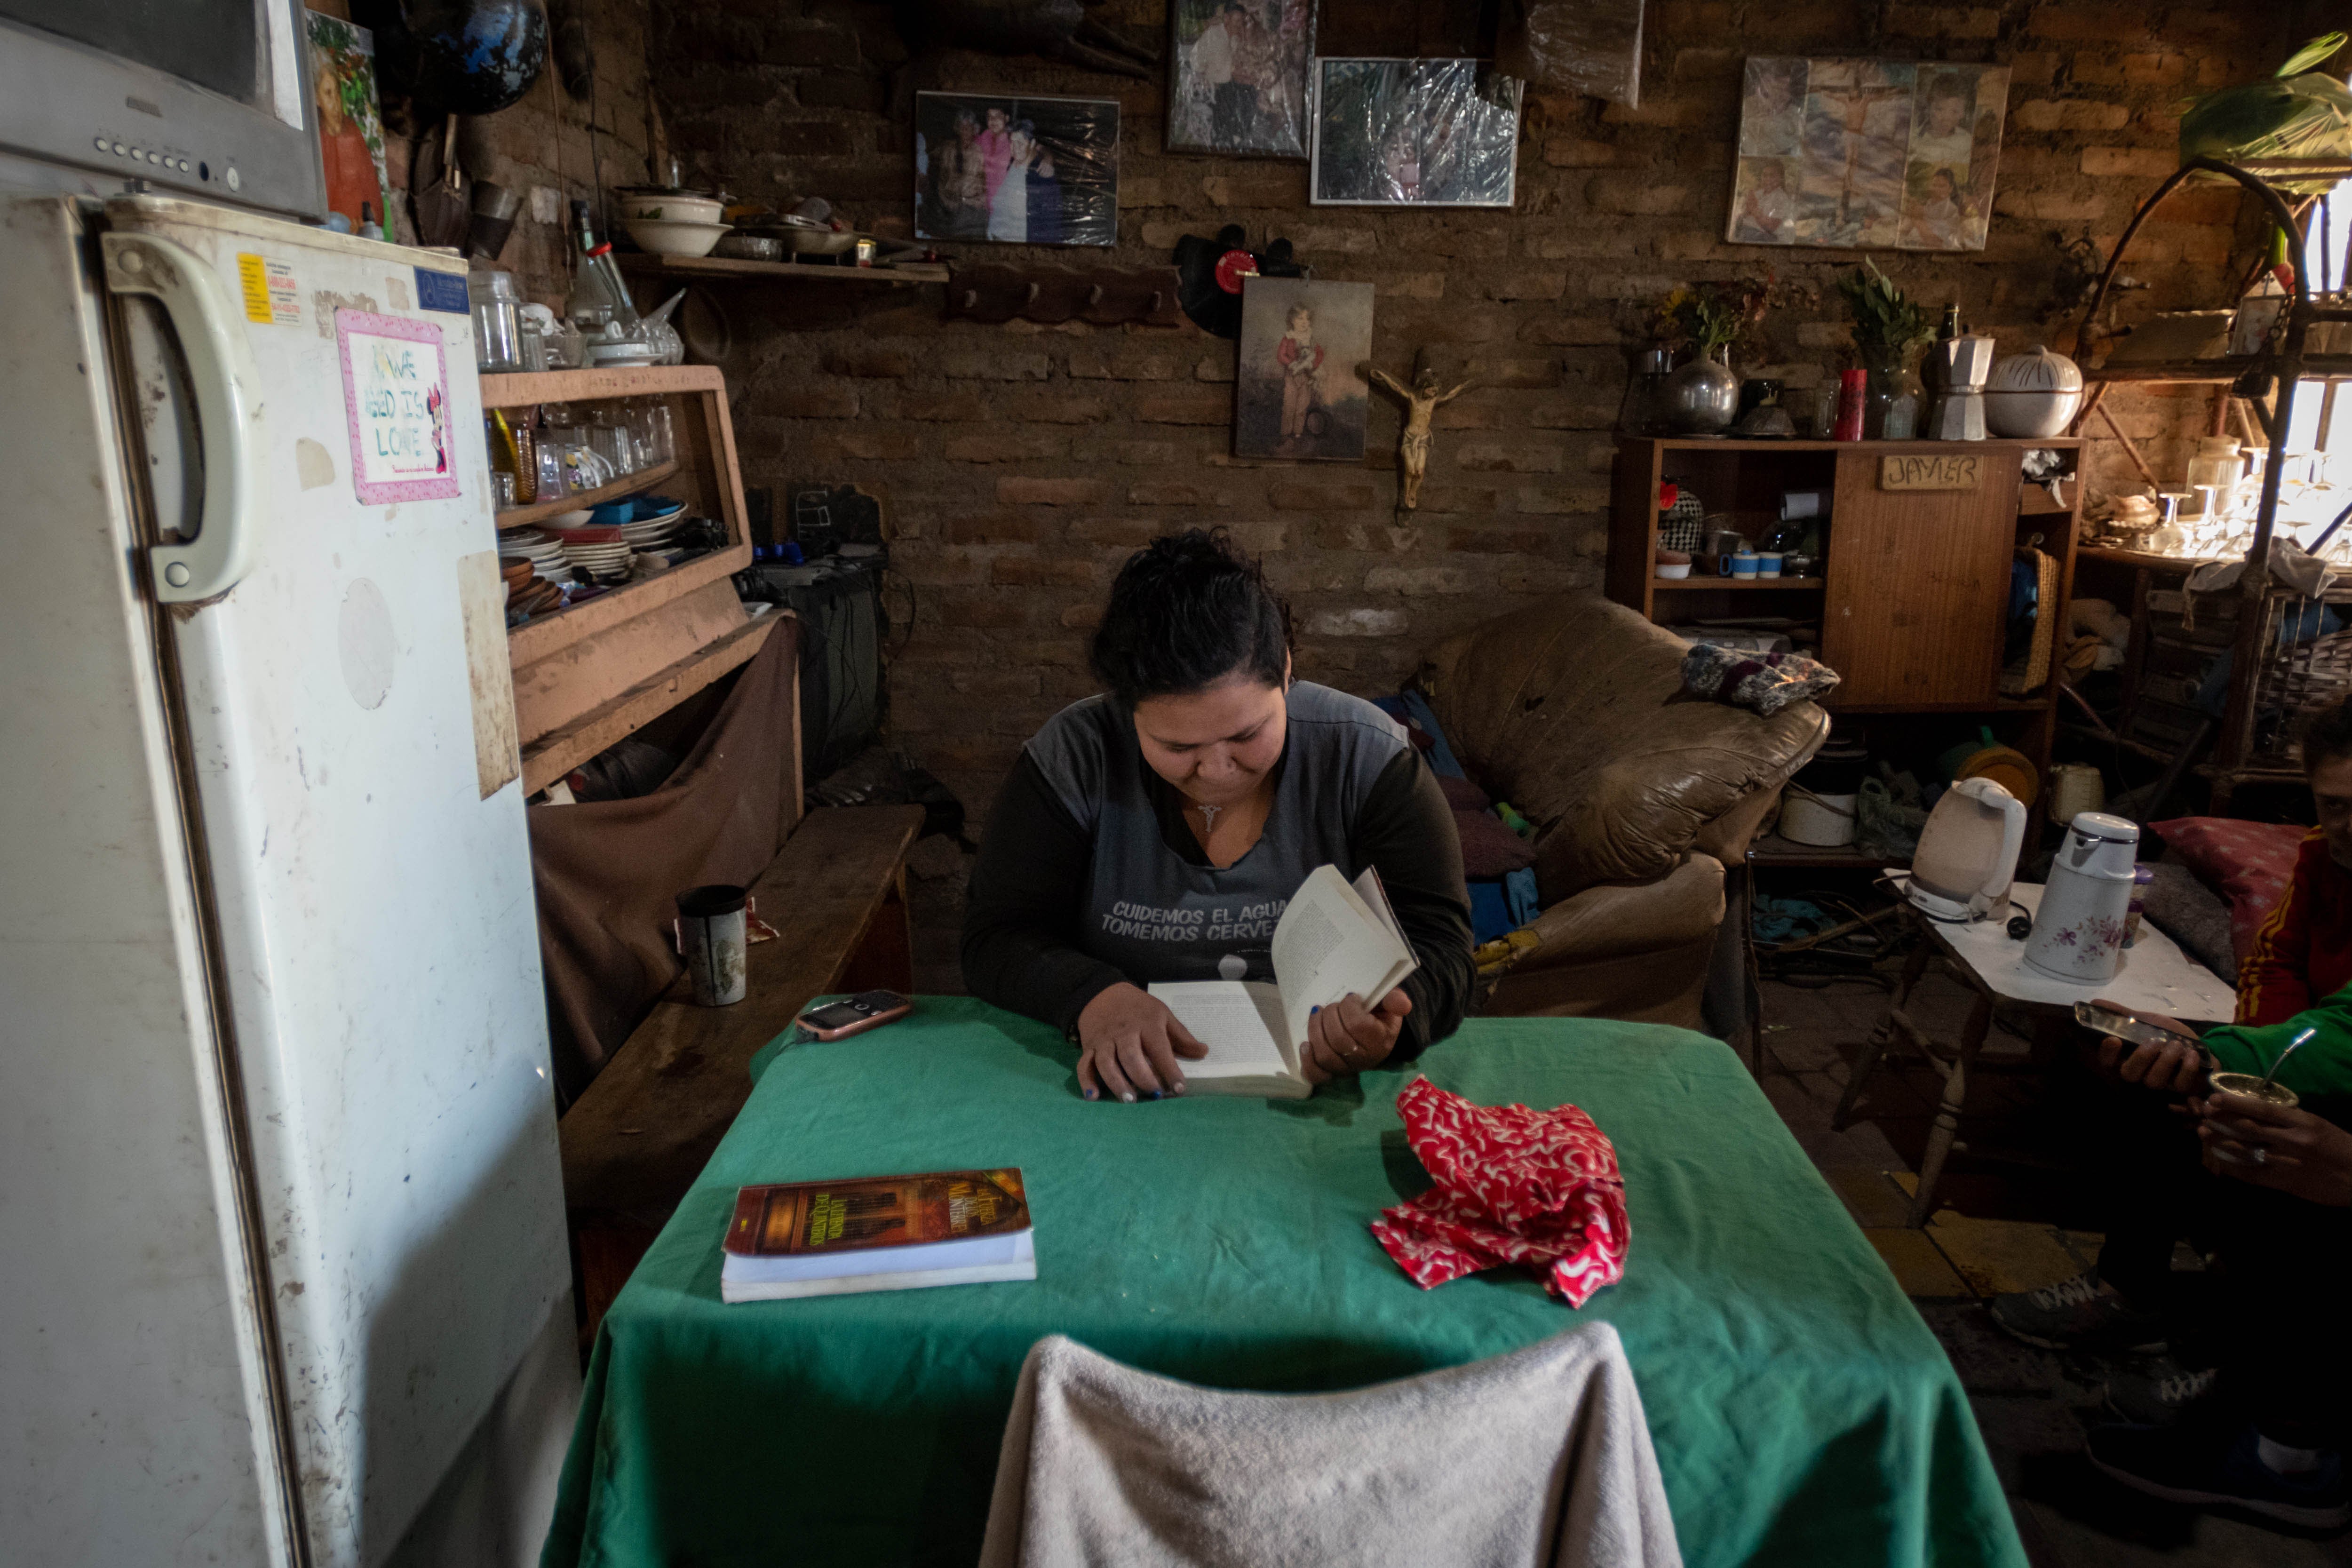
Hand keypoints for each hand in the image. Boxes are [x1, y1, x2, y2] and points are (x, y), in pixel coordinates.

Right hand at [1075, 983, 1206, 1103]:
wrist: (1103, 994)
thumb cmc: (1139, 1009)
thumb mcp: (1163, 1015)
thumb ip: (1182, 1036)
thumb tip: (1203, 1052)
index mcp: (1146, 1024)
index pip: (1160, 1049)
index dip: (1170, 1069)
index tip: (1179, 1088)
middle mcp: (1124, 1033)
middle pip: (1131, 1057)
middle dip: (1143, 1078)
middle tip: (1156, 1095)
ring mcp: (1104, 1041)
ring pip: (1107, 1063)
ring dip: (1117, 1083)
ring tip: (1129, 1100)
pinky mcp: (1089, 1048)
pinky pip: (1084, 1065)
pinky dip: (1086, 1081)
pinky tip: (1093, 1096)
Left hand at [1300, 989, 1412, 1085]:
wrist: (1374, 1032)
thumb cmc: (1378, 1015)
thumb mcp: (1390, 1004)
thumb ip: (1394, 1000)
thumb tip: (1402, 1004)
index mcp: (1380, 1041)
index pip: (1358, 1026)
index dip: (1348, 1008)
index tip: (1350, 997)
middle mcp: (1364, 1059)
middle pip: (1338, 1040)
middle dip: (1330, 1016)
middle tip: (1332, 1005)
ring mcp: (1347, 1069)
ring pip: (1325, 1055)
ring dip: (1315, 1030)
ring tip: (1317, 1014)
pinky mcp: (1331, 1073)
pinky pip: (1316, 1075)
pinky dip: (1308, 1061)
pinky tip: (1305, 1044)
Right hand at [2091, 1001, 2204, 1092]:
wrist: (2195, 1046)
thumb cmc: (2165, 1034)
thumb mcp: (2145, 1021)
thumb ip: (2122, 1014)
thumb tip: (2095, 1002)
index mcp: (2125, 1058)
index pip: (2107, 1062)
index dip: (2107, 1054)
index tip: (2114, 1039)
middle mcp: (2139, 1074)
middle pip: (2129, 1075)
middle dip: (2141, 1057)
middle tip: (2156, 1041)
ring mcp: (2159, 1084)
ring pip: (2154, 1081)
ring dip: (2166, 1060)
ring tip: (2177, 1044)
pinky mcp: (2180, 1088)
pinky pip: (2180, 1084)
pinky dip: (2187, 1068)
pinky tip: (2191, 1054)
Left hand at [2196, 1092, 2351, 1204]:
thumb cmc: (2338, 1146)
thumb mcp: (2316, 1125)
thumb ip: (2288, 1118)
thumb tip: (2255, 1109)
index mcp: (2303, 1122)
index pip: (2263, 1109)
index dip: (2235, 1103)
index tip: (2214, 1098)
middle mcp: (2293, 1141)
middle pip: (2248, 1128)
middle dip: (2221, 1120)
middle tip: (2202, 1113)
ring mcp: (2287, 1163)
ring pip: (2245, 1151)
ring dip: (2220, 1142)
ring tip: (2203, 1134)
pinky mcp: (2285, 1183)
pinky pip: (2251, 1174)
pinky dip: (2233, 1167)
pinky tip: (2219, 1160)